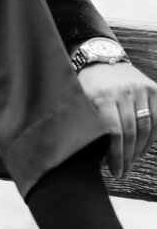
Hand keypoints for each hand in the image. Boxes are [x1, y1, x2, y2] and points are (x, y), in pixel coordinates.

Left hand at [76, 61, 156, 177]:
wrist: (100, 55)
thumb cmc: (86, 83)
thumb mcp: (80, 99)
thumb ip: (87, 123)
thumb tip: (89, 154)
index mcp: (101, 96)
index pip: (113, 132)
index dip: (115, 155)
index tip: (115, 171)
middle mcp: (123, 92)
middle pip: (131, 133)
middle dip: (128, 157)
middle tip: (124, 172)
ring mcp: (140, 89)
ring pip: (147, 127)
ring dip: (141, 150)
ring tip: (133, 162)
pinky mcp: (153, 88)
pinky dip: (154, 136)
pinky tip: (145, 148)